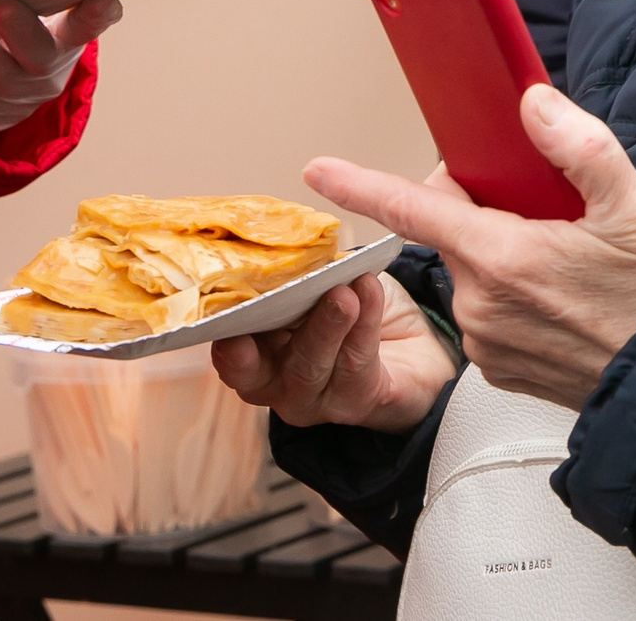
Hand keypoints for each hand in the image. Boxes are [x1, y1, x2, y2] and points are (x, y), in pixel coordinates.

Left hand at [0, 0, 119, 137]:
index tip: (104, 0)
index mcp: (66, 41)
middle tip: (0, 4)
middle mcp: (47, 72)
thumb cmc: (9, 38)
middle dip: (20, 29)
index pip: (87, 27)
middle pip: (40, 55)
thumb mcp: (28, 17)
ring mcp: (16, 96)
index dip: (99, 15)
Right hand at [211, 270, 454, 432]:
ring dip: (323, 326)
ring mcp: (313, 397)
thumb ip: (300, 266)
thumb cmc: (356, 306)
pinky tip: (369, 292)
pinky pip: (355, 366)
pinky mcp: (356, 402)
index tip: (217, 294)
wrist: (417, 346)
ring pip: (306, 368)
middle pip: (251, 369)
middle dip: (253, 341)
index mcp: (256, 346)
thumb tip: (284, 234)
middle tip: (267, 304)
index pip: (225, 337)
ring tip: (340, 293)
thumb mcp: (322, 278)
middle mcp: (274, 379)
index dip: (218, 320)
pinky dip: (363, 324)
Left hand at [304, 85, 635, 410]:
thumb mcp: (631, 204)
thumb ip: (577, 146)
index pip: (409, 210)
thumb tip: (533, 105)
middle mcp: (483, 304)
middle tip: (547, 215)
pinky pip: (488, 316)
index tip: (320, 169)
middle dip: (485, 212)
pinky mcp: (499, 370)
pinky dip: (512, 299)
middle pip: (453, 234)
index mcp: (501, 256)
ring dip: (502, 258)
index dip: (359, 184)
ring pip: (473, 274)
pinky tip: (560, 301)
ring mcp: (488, 342)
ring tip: (565, 266)